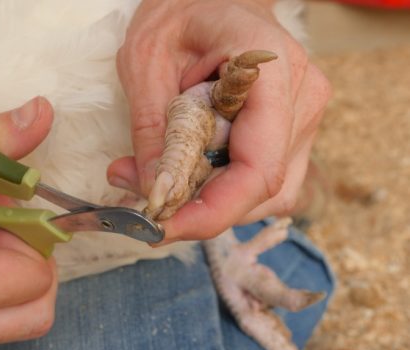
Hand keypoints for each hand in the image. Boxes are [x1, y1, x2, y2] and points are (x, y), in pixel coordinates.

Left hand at [108, 0, 330, 240]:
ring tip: (162, 183)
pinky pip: (263, 179)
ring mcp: (304, 115)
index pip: (259, 168)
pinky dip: (224, 190)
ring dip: (212, 203)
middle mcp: (303, 98)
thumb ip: (152, 132)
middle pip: (263, 189)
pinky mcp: (291, 128)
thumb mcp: (146, 63)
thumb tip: (150, 193)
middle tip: (147, 206)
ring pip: (266, 192)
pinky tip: (191, 174)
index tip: (162, 227)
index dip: (213, 212)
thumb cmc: (182, 13)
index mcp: (272, 71)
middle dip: (203, 210)